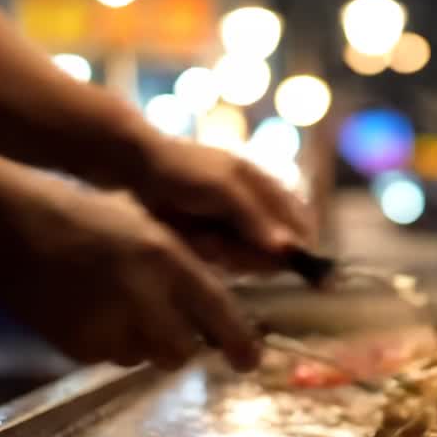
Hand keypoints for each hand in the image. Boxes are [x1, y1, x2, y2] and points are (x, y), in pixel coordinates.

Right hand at [0, 178, 260, 371]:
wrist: (9, 223)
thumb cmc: (85, 218)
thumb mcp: (146, 228)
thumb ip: (183, 267)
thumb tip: (215, 311)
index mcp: (165, 257)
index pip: (217, 311)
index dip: (240, 341)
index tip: (251, 361)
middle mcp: (143, 293)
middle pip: (183, 350)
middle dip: (183, 346)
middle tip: (175, 331)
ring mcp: (108, 322)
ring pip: (147, 357)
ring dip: (146, 344)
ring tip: (120, 307)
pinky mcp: (77, 345)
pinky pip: (111, 357)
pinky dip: (110, 344)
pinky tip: (90, 312)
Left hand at [133, 135, 312, 272]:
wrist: (134, 168)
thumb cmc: (184, 171)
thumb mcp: (223, 191)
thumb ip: (255, 219)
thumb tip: (289, 249)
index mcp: (268, 188)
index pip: (302, 225)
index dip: (301, 250)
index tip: (289, 268)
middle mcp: (257, 209)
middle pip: (274, 250)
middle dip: (251, 255)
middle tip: (222, 246)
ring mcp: (234, 225)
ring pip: (246, 259)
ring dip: (227, 254)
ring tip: (200, 236)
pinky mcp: (213, 238)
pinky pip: (223, 259)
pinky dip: (210, 253)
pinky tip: (193, 239)